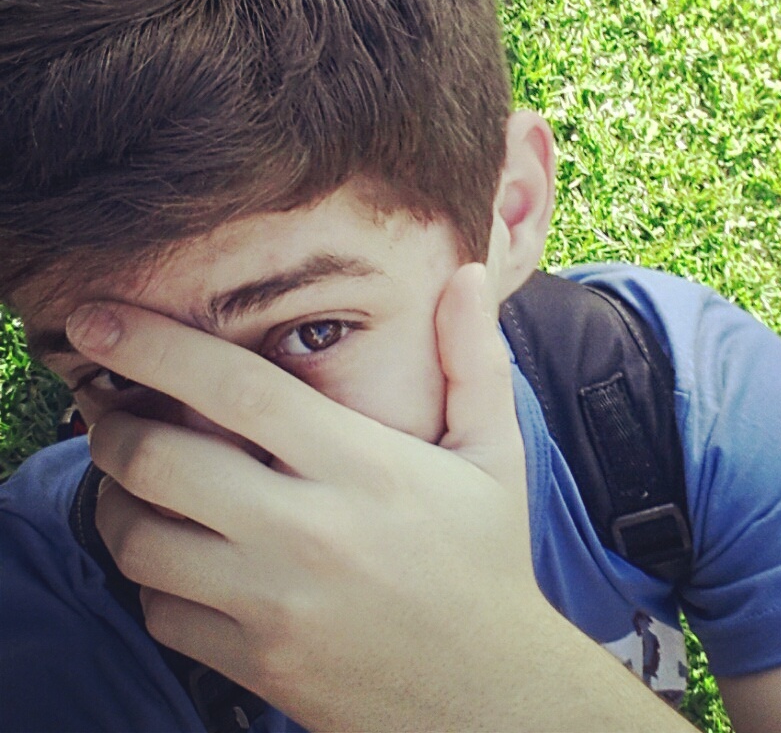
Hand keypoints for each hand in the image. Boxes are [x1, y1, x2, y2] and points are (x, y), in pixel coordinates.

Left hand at [68, 263, 694, 731]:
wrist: (487, 695)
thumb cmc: (487, 560)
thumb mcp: (496, 452)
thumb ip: (475, 359)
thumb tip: (467, 274)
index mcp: (364, 469)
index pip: (237, 390)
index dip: (156, 346)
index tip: (100, 319)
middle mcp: (307, 533)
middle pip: (160, 461)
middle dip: (111, 422)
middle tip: (109, 402)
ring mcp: (271, 605)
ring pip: (139, 540)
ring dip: (117, 496)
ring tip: (134, 473)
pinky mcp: (251, 663)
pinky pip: (158, 609)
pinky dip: (147, 571)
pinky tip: (177, 548)